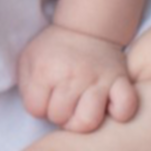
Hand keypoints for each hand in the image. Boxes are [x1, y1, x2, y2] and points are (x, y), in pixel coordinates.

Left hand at [17, 22, 138, 132]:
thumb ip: (25, 86)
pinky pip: (125, 107)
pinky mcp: (119, 81)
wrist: (86, 28)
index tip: (45, 95)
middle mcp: (72, 74)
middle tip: (63, 101)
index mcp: (46, 69)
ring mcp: (98, 78)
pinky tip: (108, 107)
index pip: (35, 109)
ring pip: (88, 121)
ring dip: (81, 120)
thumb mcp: (28, 59)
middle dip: (58, 114)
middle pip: (60, 118)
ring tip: (80, 109)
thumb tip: (37, 110)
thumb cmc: (54, 50)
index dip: (38, 106)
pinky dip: (119, 113)